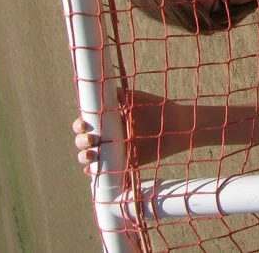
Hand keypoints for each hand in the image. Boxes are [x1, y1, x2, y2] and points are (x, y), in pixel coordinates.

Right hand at [73, 90, 187, 171]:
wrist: (178, 125)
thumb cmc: (159, 108)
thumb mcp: (138, 98)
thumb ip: (120, 94)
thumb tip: (101, 85)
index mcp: (110, 120)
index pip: (88, 123)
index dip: (80, 125)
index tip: (82, 125)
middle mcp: (110, 135)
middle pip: (85, 141)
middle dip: (81, 142)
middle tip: (90, 140)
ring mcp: (116, 150)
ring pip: (92, 156)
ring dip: (84, 157)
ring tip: (89, 155)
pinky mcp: (125, 163)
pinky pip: (106, 170)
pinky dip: (95, 172)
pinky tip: (93, 171)